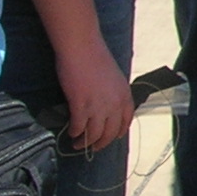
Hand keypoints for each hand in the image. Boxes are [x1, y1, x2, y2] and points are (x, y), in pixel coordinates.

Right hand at [54, 36, 135, 152]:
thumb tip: (106, 106)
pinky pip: (79, 127)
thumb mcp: (113, 78)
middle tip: (92, 147)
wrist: (82, 48)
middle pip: (110, 133)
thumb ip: (113, 94)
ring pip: (94, 135)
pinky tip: (71, 132)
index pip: (125, 122)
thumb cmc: (95, 58)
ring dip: (85, 143)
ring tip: (77, 145)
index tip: (111, 138)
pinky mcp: (81, 105)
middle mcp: (114, 104)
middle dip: (100, 143)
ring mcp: (98, 106)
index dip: (117, 133)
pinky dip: (74, 132)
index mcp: (125, 95)